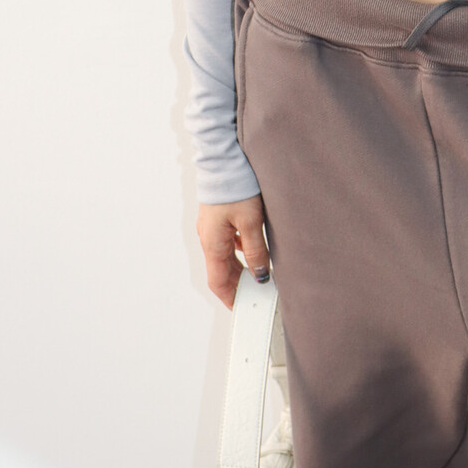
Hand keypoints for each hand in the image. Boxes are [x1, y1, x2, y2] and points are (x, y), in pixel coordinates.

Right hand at [196, 194, 270, 308]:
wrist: (225, 159)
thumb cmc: (235, 187)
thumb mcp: (251, 222)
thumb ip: (255, 251)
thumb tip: (259, 275)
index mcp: (212, 243)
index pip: (218, 281)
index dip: (229, 297)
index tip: (241, 308)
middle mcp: (208, 237)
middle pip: (220, 270)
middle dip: (235, 284)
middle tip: (253, 294)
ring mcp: (211, 226)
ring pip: (224, 255)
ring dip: (238, 267)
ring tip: (256, 273)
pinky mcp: (218, 216)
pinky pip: (226, 240)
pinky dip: (238, 250)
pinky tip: (251, 247)